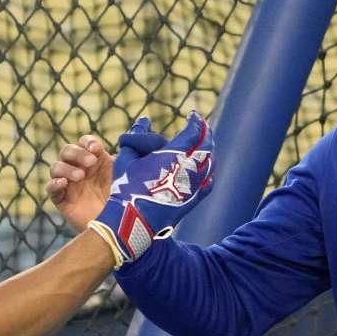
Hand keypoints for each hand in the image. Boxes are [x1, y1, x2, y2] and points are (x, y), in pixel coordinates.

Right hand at [47, 117, 168, 230]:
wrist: (123, 228)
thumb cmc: (128, 198)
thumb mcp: (131, 171)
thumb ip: (133, 149)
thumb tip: (144, 122)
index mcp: (96, 160)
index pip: (84, 142)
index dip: (87, 143)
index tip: (97, 149)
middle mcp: (81, 169)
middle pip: (67, 151)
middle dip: (77, 154)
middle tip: (91, 163)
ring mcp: (70, 184)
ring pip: (56, 167)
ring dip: (66, 168)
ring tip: (80, 176)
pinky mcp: (63, 200)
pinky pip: (51, 188)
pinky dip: (54, 183)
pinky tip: (65, 183)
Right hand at [89, 111, 213, 264]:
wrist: (132, 220)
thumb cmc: (126, 187)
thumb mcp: (126, 158)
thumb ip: (137, 137)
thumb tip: (143, 120)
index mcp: (173, 154)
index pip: (193, 131)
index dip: (195, 121)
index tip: (193, 115)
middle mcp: (188, 168)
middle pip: (206, 145)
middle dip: (205, 133)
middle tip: (202, 127)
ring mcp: (193, 185)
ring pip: (209, 163)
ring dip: (208, 151)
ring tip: (204, 145)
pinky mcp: (193, 200)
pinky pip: (208, 182)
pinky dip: (208, 172)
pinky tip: (206, 169)